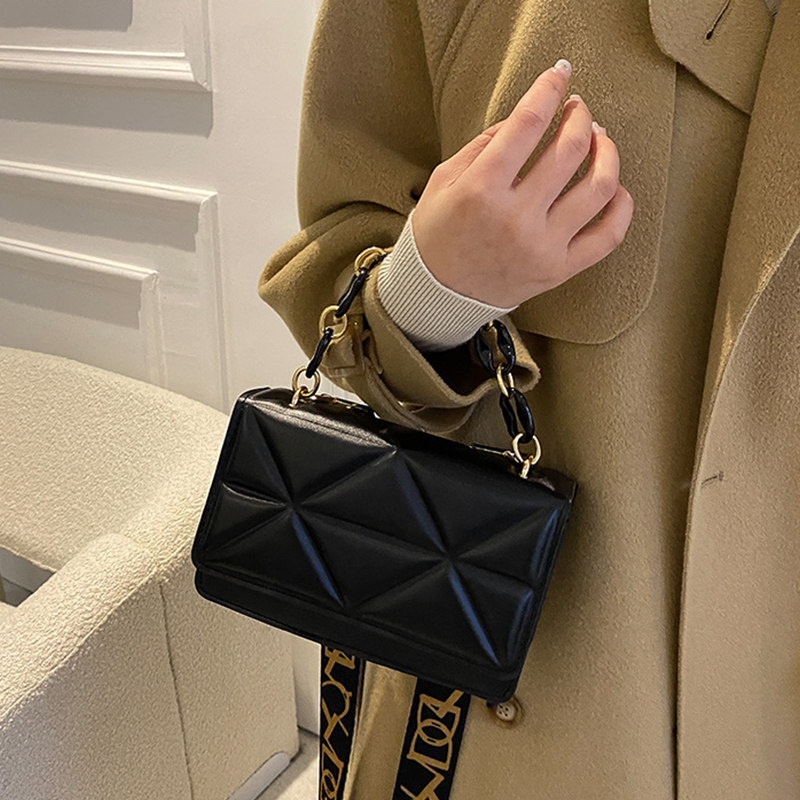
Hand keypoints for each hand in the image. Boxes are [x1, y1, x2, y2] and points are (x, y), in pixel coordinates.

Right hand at [411, 59, 633, 307]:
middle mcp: (516, 218)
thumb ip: (484, 145)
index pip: (529, 123)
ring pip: (599, 187)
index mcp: (482, 190)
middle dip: (580, 116)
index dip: (549, 89)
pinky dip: (621, 206)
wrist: (439, 294)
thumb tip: (527, 119)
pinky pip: (608, 235)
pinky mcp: (559, 270)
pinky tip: (614, 187)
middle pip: (570, 148)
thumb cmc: (438, 235)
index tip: (558, 75)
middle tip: (577, 109)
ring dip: (607, 152)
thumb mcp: (444, 181)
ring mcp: (542, 246)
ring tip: (599, 141)